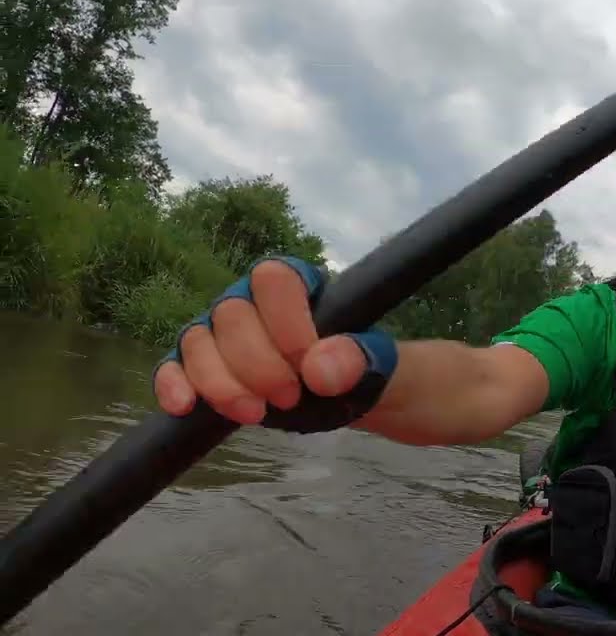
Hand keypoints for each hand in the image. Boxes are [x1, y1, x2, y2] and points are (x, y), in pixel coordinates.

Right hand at [152, 256, 397, 431]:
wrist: (336, 397)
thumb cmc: (351, 368)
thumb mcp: (367, 364)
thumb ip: (354, 359)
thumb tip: (319, 369)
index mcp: (294, 283)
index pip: (274, 279)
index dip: (285, 321)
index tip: (307, 363)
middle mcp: (249, 299)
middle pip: (232, 314)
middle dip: (258, 363)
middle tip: (289, 397)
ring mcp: (217, 332)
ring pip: (196, 340)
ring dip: (220, 382)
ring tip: (255, 414)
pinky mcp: (196, 366)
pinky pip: (171, 366)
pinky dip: (173, 384)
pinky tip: (185, 406)